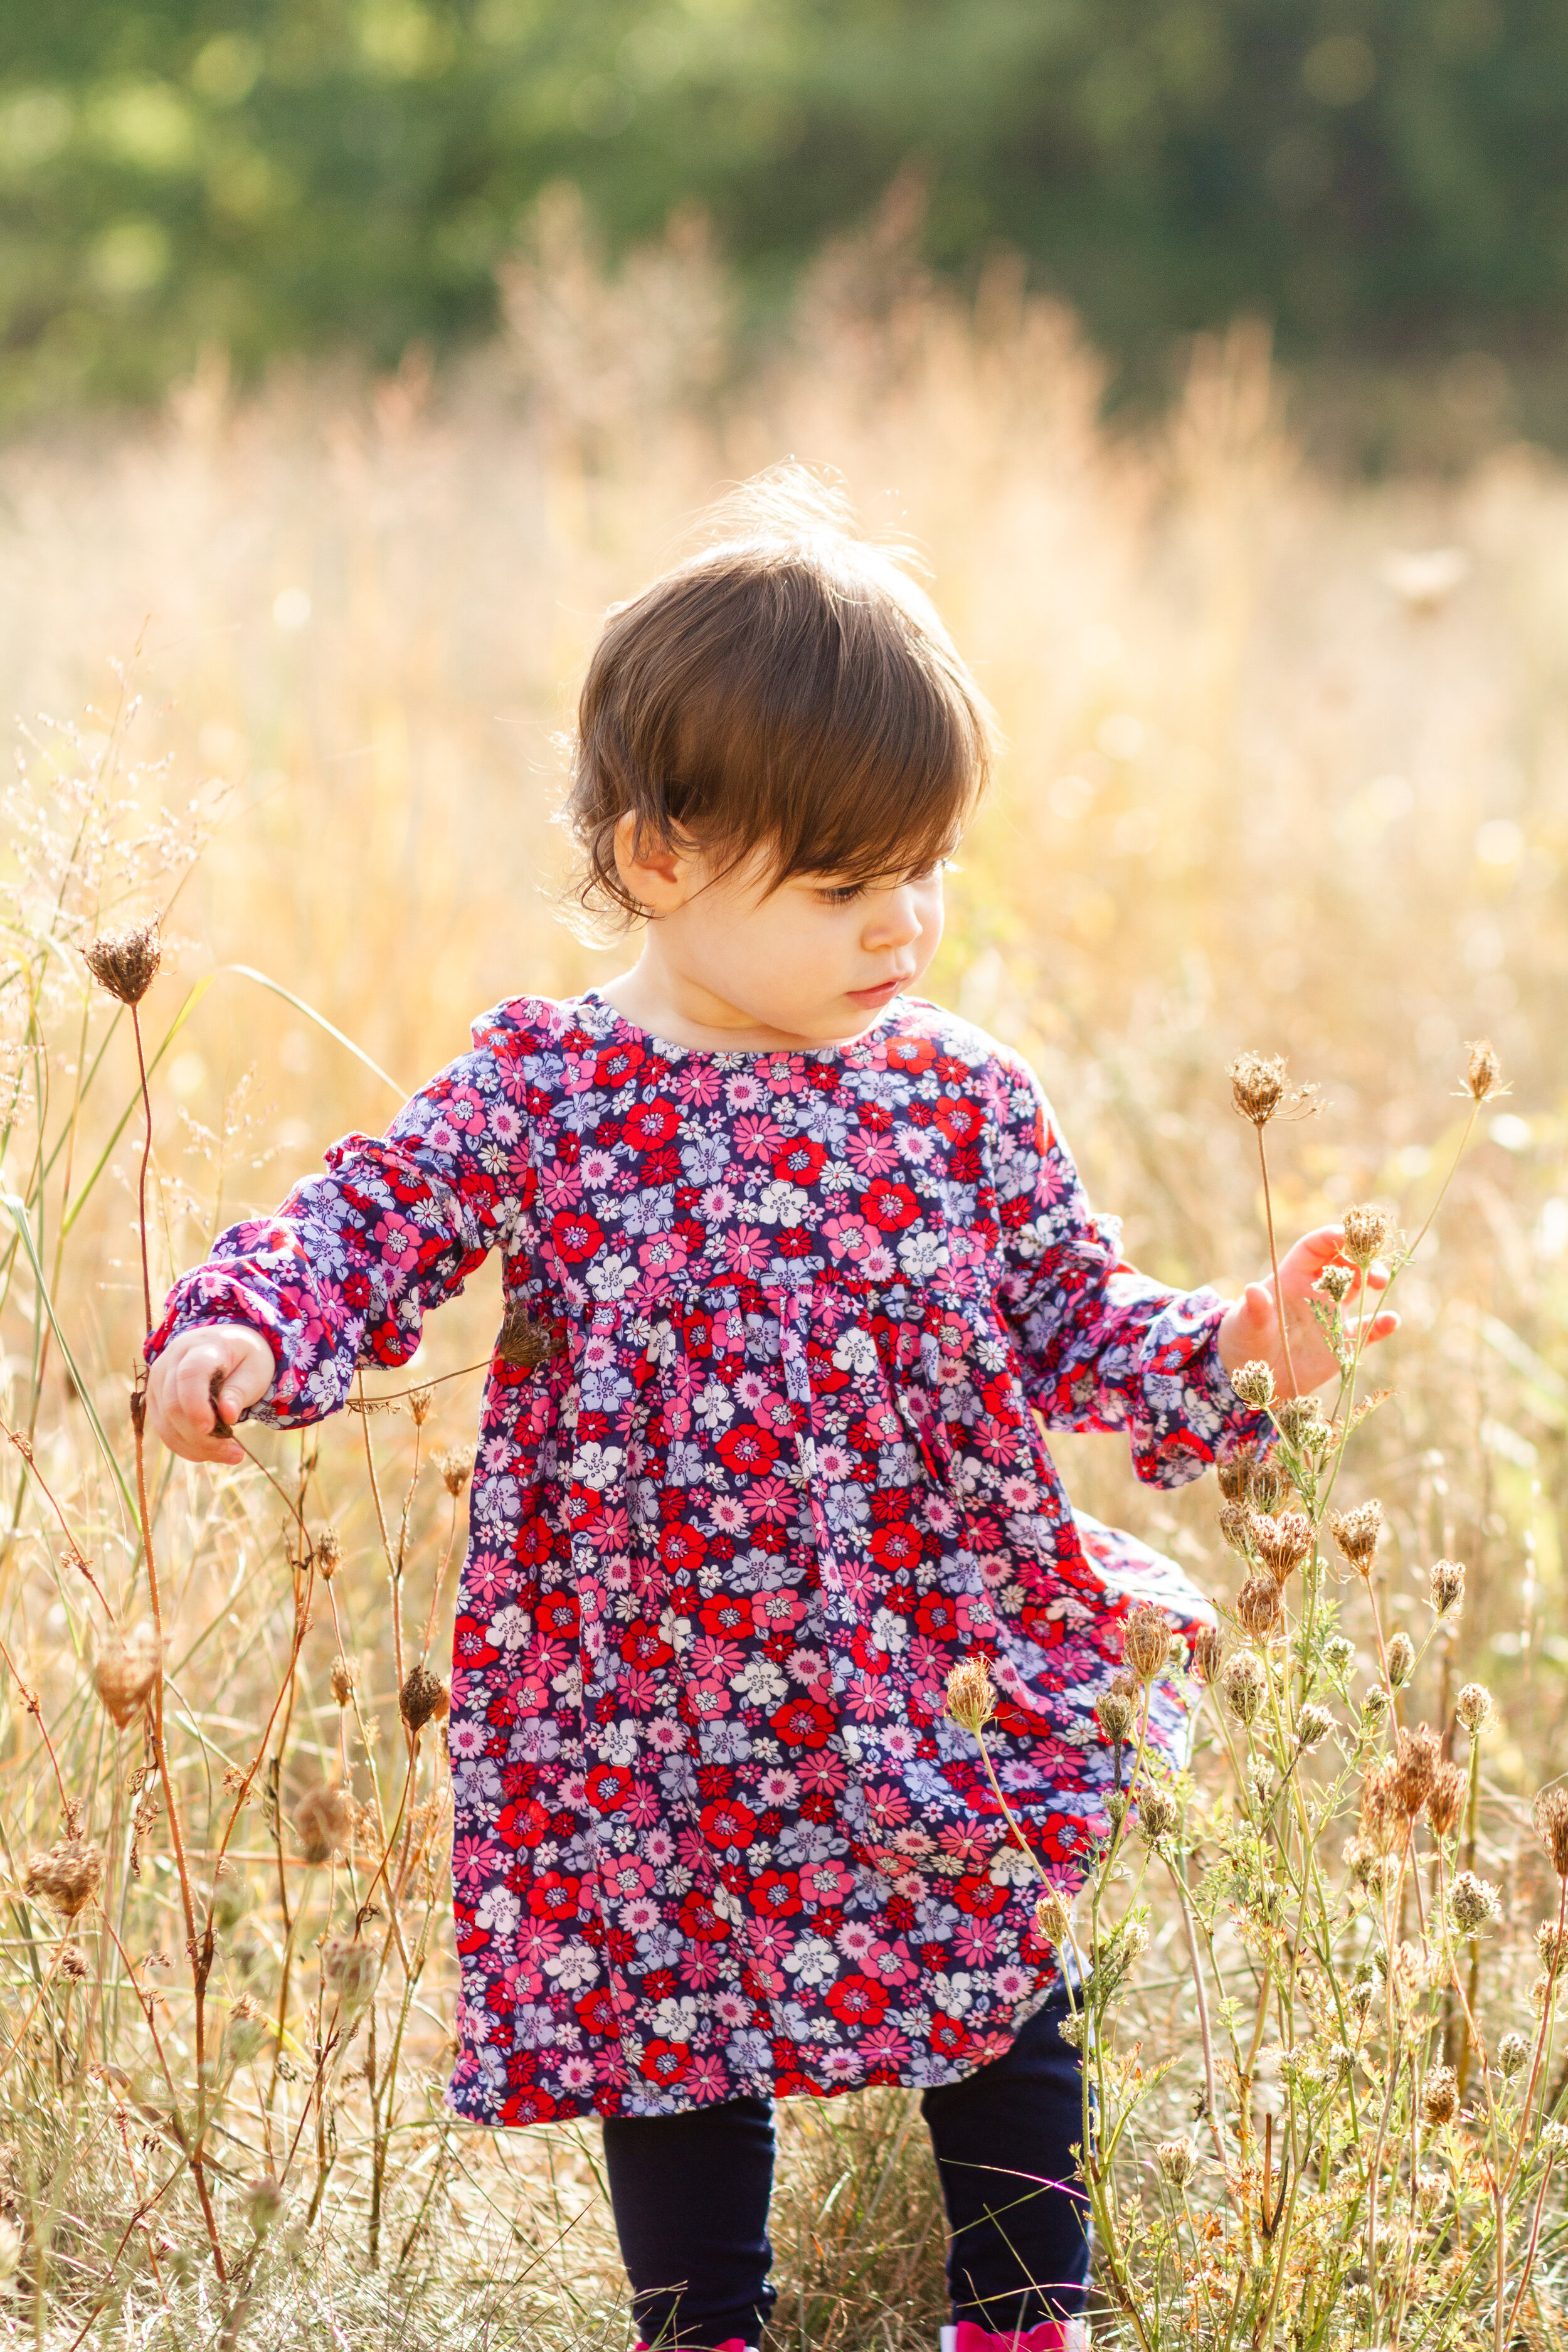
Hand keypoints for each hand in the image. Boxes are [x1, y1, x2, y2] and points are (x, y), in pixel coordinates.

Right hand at [144, 1324, 274, 1464]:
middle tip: (235, 1453)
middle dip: (202, 1437)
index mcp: (202, 1346)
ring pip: (166, 1423)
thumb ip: (239, 1390)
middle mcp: (172, 1361)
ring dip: (196, 1447)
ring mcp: (158, 1380)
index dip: (196, 1404)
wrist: (222, 1345)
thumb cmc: (243, 1358)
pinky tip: (209, 1453)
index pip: (190, 1374)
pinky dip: (185, 1447)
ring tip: (230, 1455)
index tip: (211, 1429)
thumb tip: (228, 1415)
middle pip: (175, 1405)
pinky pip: (164, 1430)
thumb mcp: (254, 1370)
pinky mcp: (155, 1399)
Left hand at [1216, 1224, 1397, 1398]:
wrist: (1253, 1373)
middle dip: (1358, 1255)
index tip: (1346, 1234)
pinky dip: (1382, 1324)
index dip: (1330, 1237)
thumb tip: (1252, 1290)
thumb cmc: (1244, 1338)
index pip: (1315, 1247)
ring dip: (1373, 1277)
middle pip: (1343, 1260)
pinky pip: (1367, 1329)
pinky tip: (1391, 1321)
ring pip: (1359, 1286)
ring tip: (1379, 1282)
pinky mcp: (1343, 1340)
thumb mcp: (1245, 1325)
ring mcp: (1332, 1313)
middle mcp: (1316, 1289)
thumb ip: (1254, 1309)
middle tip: (1367, 1263)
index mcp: (1292, 1276)